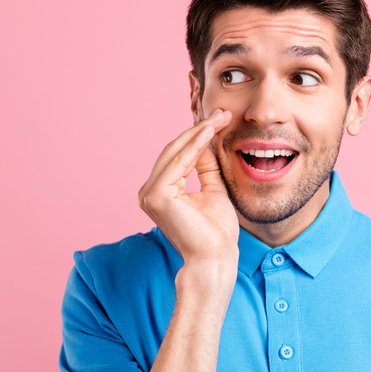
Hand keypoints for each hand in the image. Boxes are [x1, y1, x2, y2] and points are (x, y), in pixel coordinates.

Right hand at [138, 109, 238, 264]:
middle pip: (173, 151)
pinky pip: (179, 162)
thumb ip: (206, 167)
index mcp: (159, 192)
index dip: (198, 136)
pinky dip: (195, 145)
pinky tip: (210, 132)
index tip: (220, 120)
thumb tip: (207, 140)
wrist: (216, 258)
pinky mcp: (157, 196)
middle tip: (222, 113)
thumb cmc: (216, 233)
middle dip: (199, 130)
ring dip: (199, 133)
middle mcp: (148, 192)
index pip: (177, 156)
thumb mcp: (213, 190)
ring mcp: (149, 194)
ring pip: (175, 152)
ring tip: (219, 118)